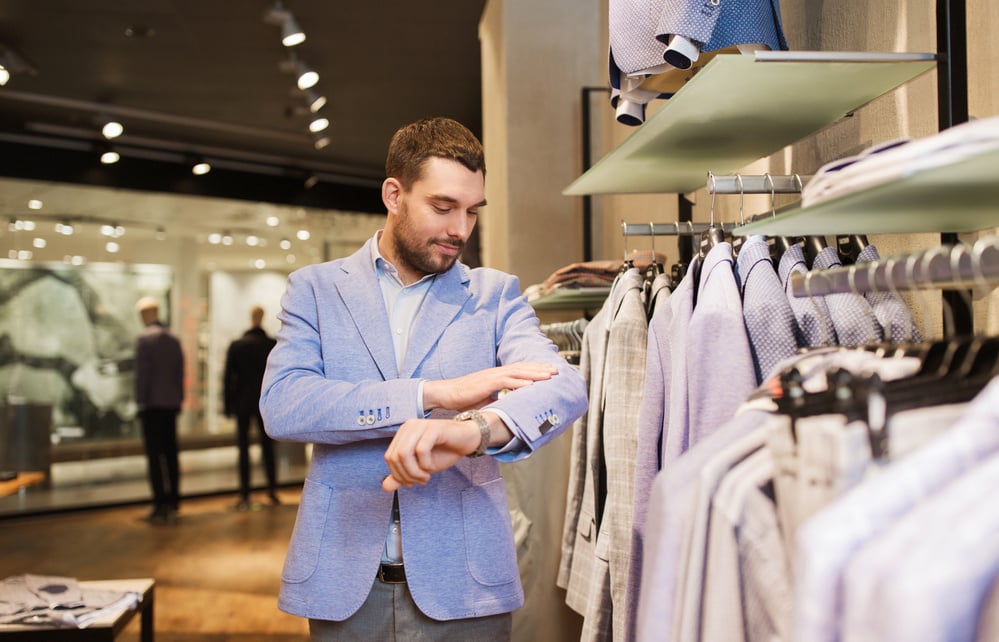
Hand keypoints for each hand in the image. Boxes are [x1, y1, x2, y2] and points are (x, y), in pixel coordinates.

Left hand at [381, 418, 479, 491]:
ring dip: (414, 472)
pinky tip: (432, 468)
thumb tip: (385, 487)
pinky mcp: (433, 428)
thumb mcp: (421, 467)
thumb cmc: (445, 451)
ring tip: (425, 477)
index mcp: (404, 433)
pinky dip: (425, 465)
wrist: (468, 440)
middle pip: (395, 456)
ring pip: (404, 453)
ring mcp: (421, 425)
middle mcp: (409, 426)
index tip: (411, 482)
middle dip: (406, 475)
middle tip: (420, 481)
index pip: (389, 457)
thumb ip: (403, 475)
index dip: (398, 474)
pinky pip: (421, 450)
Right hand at [423, 362, 557, 410]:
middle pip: (522, 368)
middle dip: (540, 368)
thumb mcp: (484, 400)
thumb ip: (497, 401)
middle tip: (556, 370)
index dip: (534, 369)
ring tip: (548, 375)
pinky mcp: (485, 383)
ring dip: (534, 373)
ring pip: (517, 372)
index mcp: (496, 375)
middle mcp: (495, 373)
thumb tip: (508, 407)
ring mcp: (491, 376)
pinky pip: (505, 381)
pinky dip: (519, 383)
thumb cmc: (462, 398)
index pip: (519, 370)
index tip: (548, 371)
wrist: (444, 394)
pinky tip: (530, 384)